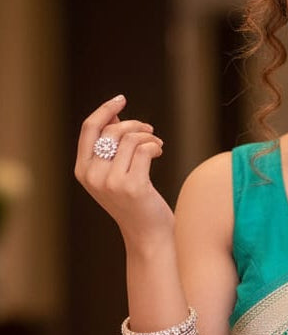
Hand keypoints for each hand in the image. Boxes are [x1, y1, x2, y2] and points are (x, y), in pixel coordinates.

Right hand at [74, 94, 173, 245]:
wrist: (147, 235)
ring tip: (156, 144)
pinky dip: (155, 145)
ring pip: (130, 139)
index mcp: (82, 171)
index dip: (105, 110)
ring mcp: (111, 182)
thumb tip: (114, 118)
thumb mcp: (113, 174)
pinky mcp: (132, 186)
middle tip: (149, 131)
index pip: (89, 129)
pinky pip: (144, 149)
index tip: (121, 99)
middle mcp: (93, 176)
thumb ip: (109, 149)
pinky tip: (159, 151)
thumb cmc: (134, 202)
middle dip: (134, 125)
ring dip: (148, 136)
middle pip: (112, 131)